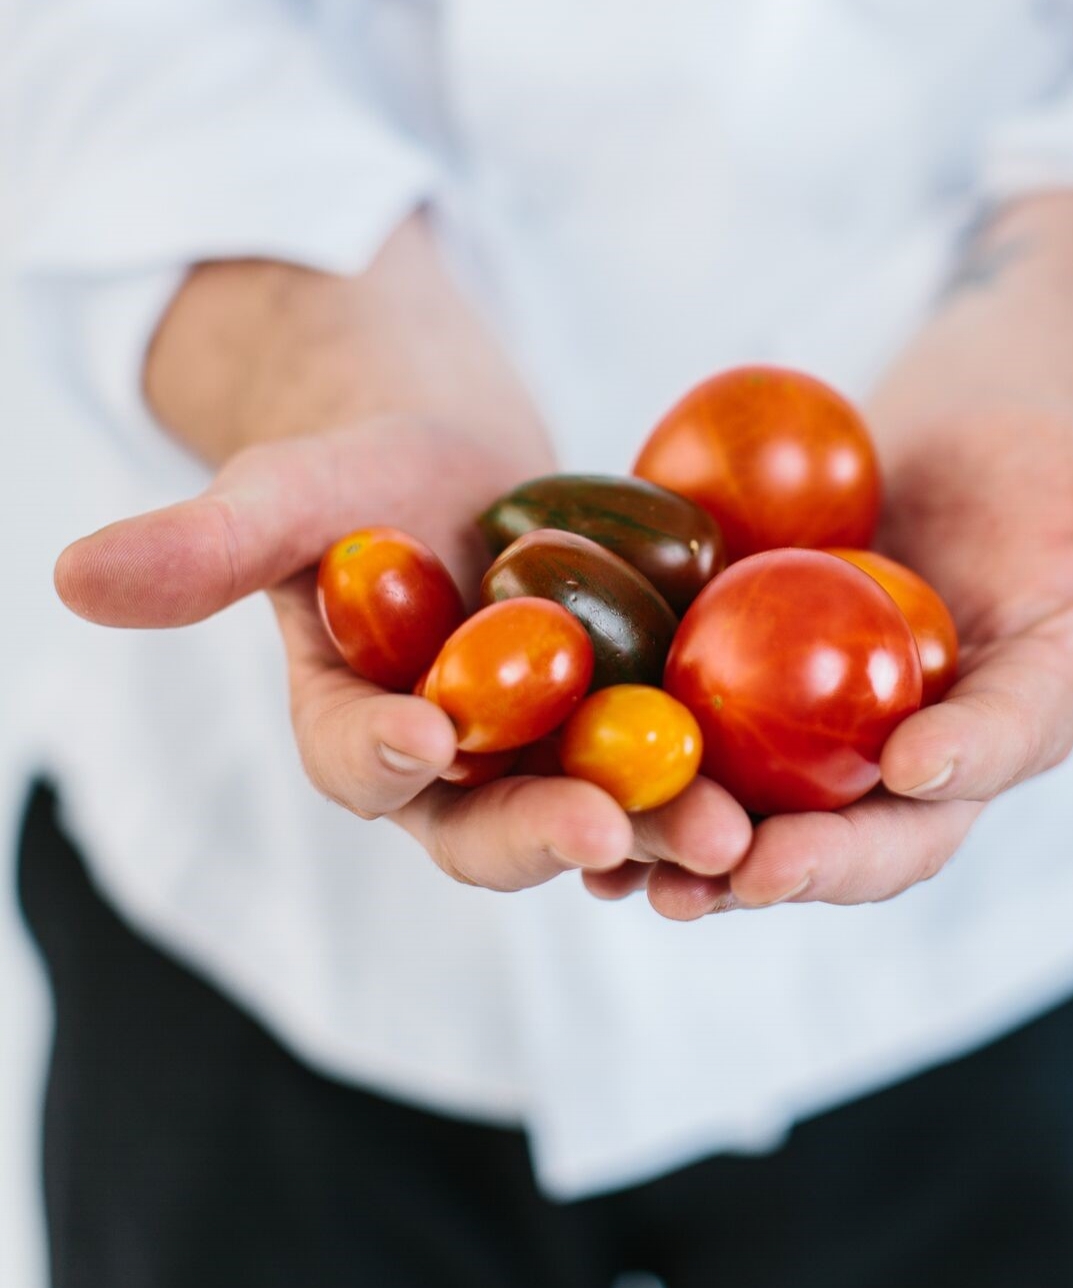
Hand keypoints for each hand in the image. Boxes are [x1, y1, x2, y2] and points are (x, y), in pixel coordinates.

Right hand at [55, 414, 751, 892]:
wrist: (454, 465)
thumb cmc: (355, 472)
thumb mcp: (285, 493)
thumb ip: (202, 545)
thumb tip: (70, 576)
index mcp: (359, 726)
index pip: (360, 762)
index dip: (383, 755)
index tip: (423, 737)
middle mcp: (455, 768)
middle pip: (490, 819)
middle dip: (546, 829)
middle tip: (609, 826)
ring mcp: (546, 754)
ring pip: (598, 804)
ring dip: (658, 824)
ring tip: (728, 830)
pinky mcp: (628, 722)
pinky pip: (674, 759)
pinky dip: (717, 774)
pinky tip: (781, 785)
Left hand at [644, 403, 1072, 917]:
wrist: (955, 450)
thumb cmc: (1047, 453)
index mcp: (1022, 706)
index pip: (1000, 749)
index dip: (967, 760)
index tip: (918, 763)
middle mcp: (929, 749)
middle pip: (876, 826)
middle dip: (812, 859)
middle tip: (735, 876)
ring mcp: (837, 739)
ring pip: (775, 817)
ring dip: (708, 856)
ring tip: (631, 875)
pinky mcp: (758, 707)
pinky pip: (703, 761)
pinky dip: (647, 789)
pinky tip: (576, 801)